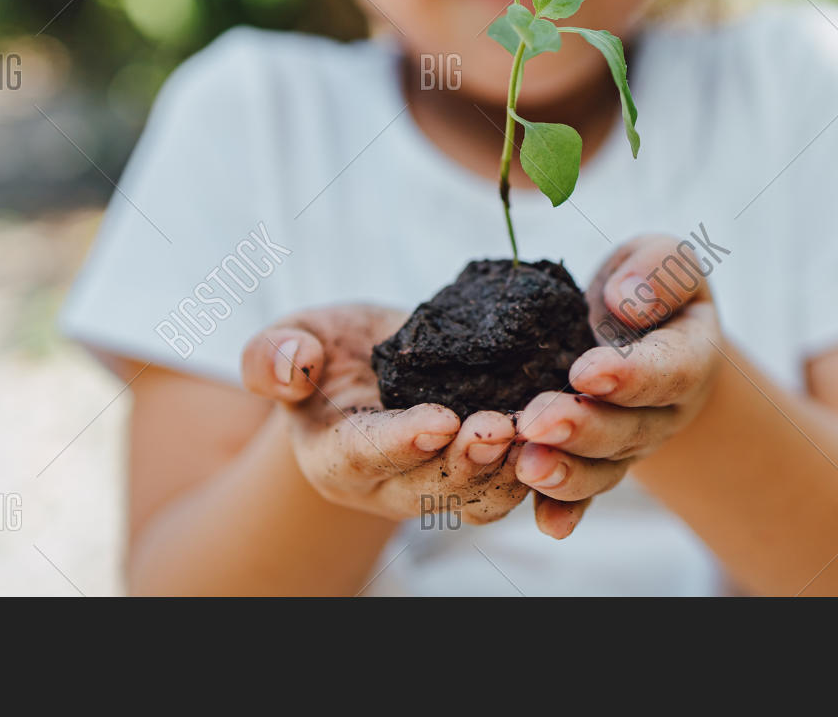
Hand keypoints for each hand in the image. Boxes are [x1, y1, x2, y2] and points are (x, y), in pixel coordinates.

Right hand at [242, 305, 529, 525]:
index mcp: (333, 456)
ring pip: (477, 498)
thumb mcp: (291, 338)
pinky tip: (565, 432)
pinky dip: (539, 466)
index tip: (439, 421)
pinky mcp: (477, 477)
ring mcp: (435, 488)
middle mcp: (386, 486)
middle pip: (428, 487)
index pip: (364, 455)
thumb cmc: (325, 352)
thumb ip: (273, 355)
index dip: (401, 442)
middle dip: (466, 462)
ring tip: (540, 433)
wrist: (368, 367)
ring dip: (511, 471)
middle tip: (501, 427)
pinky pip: (511, 486)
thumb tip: (291, 365)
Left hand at [515, 235, 721, 536]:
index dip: (630, 375)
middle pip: (629, 428)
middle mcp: (664, 411)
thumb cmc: (647, 287)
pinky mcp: (597, 461)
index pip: (667, 370)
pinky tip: (545, 524)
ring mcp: (631, 443)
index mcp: (688, 355)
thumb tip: (626, 300)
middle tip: (537, 421)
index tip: (586, 372)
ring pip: (604, 466)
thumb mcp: (662, 258)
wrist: (637, 327)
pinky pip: (585, 492)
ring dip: (566, 472)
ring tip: (527, 466)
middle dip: (583, 428)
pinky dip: (565, 510)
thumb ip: (656, 271)